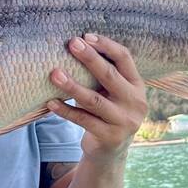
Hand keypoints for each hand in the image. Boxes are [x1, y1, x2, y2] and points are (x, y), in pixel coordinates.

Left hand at [47, 34, 147, 161]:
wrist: (110, 151)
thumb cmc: (106, 111)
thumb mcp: (112, 92)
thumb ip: (103, 73)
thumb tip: (75, 45)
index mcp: (137, 85)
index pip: (125, 58)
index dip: (106, 45)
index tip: (85, 36)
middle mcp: (135, 102)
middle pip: (110, 75)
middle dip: (90, 58)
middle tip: (72, 43)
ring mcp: (124, 121)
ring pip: (94, 100)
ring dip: (72, 86)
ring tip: (54, 74)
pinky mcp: (110, 137)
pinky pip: (83, 120)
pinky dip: (65, 110)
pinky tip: (50, 102)